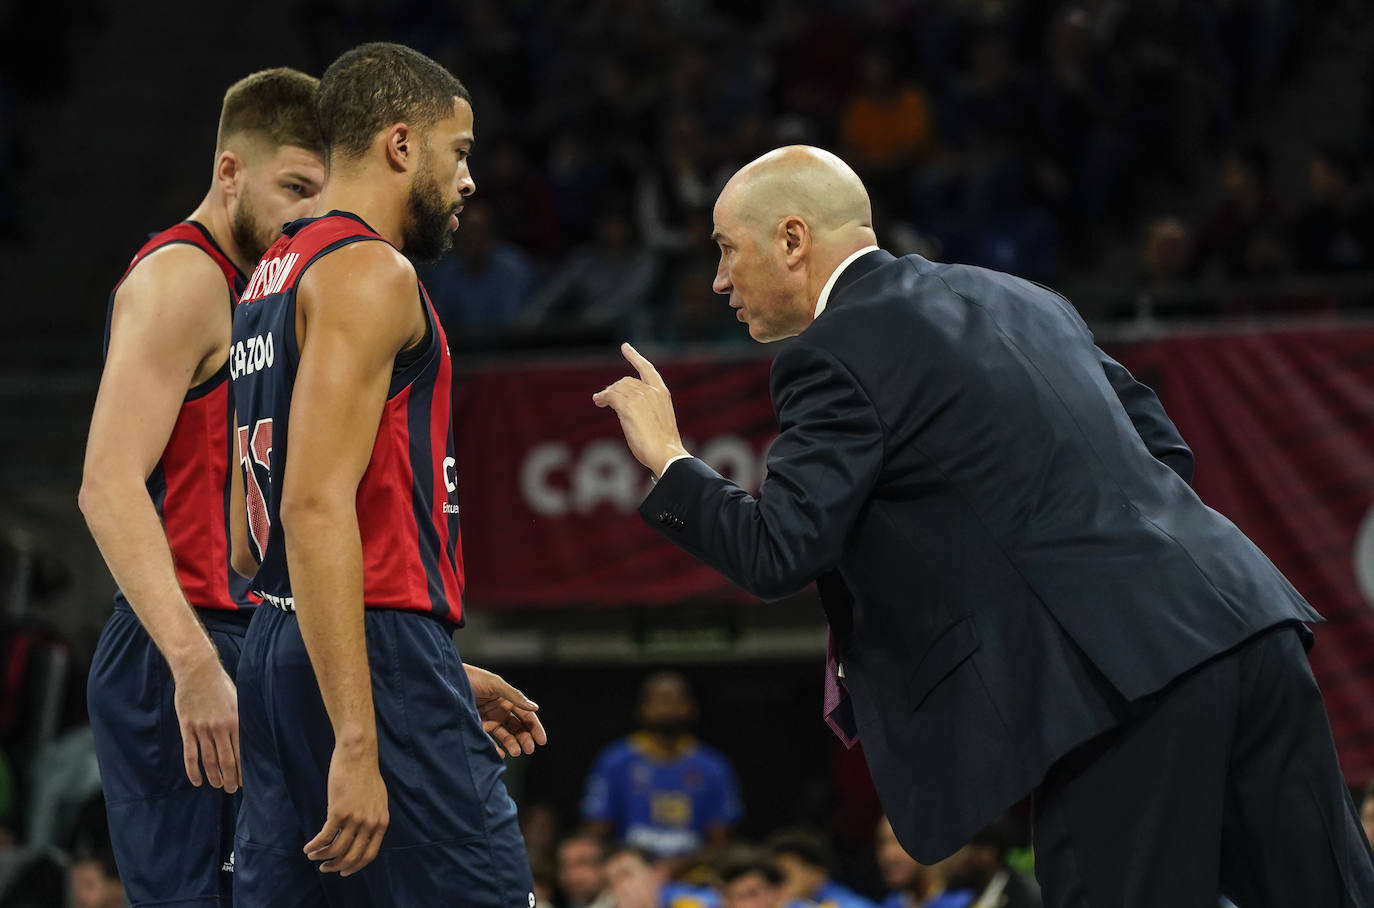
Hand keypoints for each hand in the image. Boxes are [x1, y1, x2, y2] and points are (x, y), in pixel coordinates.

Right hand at [171, 650, 240, 792]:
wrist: (198, 671)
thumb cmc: (220, 683)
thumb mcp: (238, 699)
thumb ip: (242, 717)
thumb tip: (249, 734)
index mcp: (236, 721)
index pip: (242, 753)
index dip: (243, 769)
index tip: (245, 781)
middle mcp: (221, 728)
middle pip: (226, 761)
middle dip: (230, 778)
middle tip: (232, 790)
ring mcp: (203, 729)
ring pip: (209, 760)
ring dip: (214, 776)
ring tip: (217, 786)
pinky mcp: (187, 728)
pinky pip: (191, 754)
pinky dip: (193, 771)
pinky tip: (197, 781)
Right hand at [304, 739, 388, 875]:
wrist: (358, 755)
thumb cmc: (365, 774)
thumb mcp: (377, 800)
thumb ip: (372, 819)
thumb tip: (360, 835)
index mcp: (381, 822)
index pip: (369, 855)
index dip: (355, 866)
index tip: (344, 871)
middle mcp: (370, 824)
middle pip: (352, 857)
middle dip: (336, 866)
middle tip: (325, 868)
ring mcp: (355, 819)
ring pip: (336, 850)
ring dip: (322, 856)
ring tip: (313, 855)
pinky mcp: (338, 812)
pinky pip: (325, 837)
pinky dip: (314, 846)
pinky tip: (308, 848)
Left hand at [465, 664, 545, 756]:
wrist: (446, 682)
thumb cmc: (472, 678)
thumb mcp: (495, 684)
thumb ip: (514, 696)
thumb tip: (535, 707)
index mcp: (508, 699)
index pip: (526, 716)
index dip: (535, 728)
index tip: (541, 741)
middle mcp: (500, 710)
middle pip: (518, 728)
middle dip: (525, 738)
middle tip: (529, 749)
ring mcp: (488, 719)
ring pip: (505, 735)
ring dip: (512, 744)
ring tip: (516, 752)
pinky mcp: (476, 727)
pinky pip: (488, 741)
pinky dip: (495, 749)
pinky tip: (499, 754)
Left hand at [592, 343, 689, 476]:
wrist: (666, 453)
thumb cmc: (663, 444)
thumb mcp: (659, 419)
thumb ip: (647, 409)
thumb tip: (626, 409)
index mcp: (662, 393)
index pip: (647, 369)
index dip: (634, 357)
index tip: (625, 347)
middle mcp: (651, 391)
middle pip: (626, 381)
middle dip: (614, 388)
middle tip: (604, 397)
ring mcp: (640, 397)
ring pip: (616, 388)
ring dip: (606, 394)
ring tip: (599, 401)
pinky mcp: (628, 407)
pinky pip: (609, 396)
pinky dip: (602, 397)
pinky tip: (598, 401)